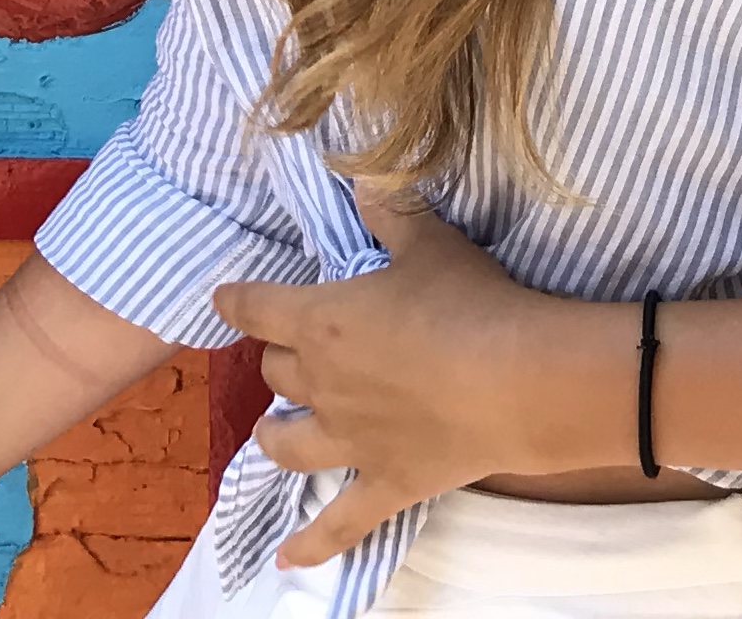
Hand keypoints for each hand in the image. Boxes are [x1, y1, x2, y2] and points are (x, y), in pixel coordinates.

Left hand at [215, 188, 635, 566]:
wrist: (517, 378)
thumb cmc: (470, 301)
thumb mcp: (431, 243)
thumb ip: (391, 213)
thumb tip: (362, 182)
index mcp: (324, 320)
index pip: (257, 307)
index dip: (237, 301)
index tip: (224, 298)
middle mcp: (323, 384)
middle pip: (275, 372)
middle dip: (279, 359)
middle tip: (295, 350)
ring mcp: (349, 440)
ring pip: (286, 443)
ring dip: (274, 434)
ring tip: (271, 431)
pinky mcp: (384, 482)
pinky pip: (337, 522)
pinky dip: (310, 544)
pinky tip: (287, 560)